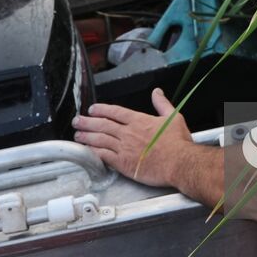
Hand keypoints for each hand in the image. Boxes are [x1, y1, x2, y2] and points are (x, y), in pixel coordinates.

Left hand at [72, 88, 193, 187]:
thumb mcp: (173, 117)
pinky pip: (104, 156)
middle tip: (78, 120)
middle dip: (88, 122)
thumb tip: (157, 92)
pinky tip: (86, 151)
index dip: (102, 109)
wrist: (179, 163)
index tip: (92, 109)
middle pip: (103, 124)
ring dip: (87, 136)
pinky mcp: (123, 163)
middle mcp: (128, 133)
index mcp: (139, 121)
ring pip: (100, 139)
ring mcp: (124, 148)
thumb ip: (162, 104)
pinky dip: (93, 152)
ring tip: (78, 135)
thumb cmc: (178, 143)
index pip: (115, 112)